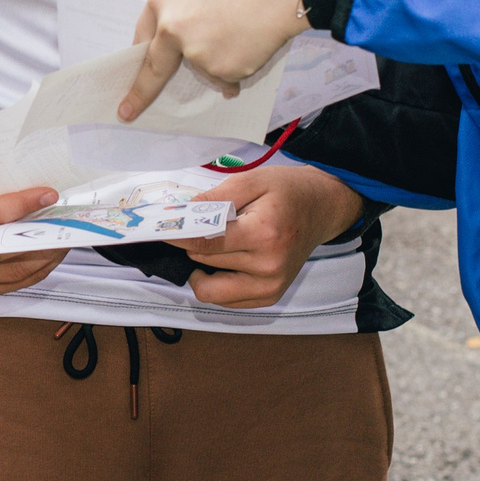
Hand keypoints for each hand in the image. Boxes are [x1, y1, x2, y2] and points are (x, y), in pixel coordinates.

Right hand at [0, 157, 64, 295]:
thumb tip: (31, 180)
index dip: (21, 205)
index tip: (48, 194)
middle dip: (35, 235)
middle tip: (62, 221)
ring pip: (12, 270)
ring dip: (43, 254)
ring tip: (64, 235)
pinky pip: (17, 282)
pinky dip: (40, 268)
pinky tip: (54, 251)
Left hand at [119, 0, 327, 121]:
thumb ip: (183, 15)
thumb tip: (182, 49)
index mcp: (161, 0)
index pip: (142, 42)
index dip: (137, 64)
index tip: (124, 86)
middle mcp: (170, 27)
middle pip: (155, 69)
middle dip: (140, 95)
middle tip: (127, 111)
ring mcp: (193, 50)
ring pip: (202, 71)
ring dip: (220, 62)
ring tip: (241, 30)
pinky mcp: (218, 68)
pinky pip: (226, 77)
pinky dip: (239, 67)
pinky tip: (251, 43)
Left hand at [172, 164, 364, 309]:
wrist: (322, 208)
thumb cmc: (287, 191)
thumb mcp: (252, 180)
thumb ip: (215, 197)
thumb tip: (181, 214)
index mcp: (264, 234)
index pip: (205, 242)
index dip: (176, 235)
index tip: (157, 230)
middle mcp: (268, 267)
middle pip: (204, 261)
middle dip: (189, 244)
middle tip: (187, 227)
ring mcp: (270, 287)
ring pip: (210, 289)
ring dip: (200, 267)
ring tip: (209, 245)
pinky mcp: (269, 297)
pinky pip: (226, 300)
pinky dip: (216, 282)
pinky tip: (222, 261)